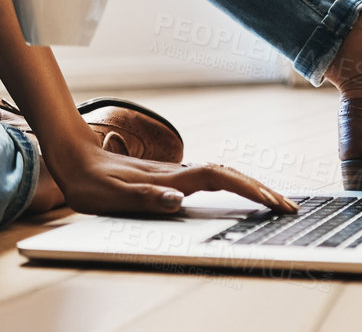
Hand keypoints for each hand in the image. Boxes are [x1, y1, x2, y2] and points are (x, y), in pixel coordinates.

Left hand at [45, 137, 297, 216]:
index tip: (272, 202)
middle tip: (288, 206)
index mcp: (168, 178)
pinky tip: (236, 191)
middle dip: (260, 189)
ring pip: (221, 174)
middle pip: (228, 175)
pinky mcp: (168, 176)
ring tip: (273, 200)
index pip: (218, 179)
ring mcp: (173, 172)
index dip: (247, 189)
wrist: (72, 156)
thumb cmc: (90, 181)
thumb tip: (177, 200)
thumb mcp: (112, 196)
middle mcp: (176, 173)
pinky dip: (231, 184)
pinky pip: (209, 178)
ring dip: (249, 185)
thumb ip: (145, 197)